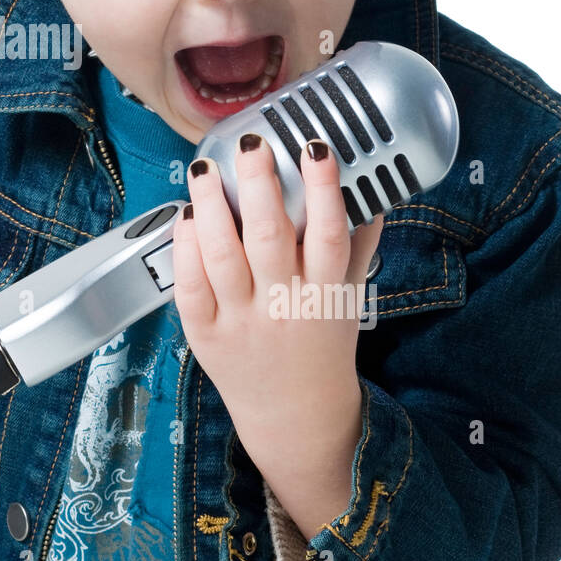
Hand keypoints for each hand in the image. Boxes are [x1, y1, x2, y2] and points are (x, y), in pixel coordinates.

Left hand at [172, 135, 381, 470]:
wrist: (297, 415)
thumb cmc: (322, 343)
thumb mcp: (349, 296)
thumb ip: (359, 244)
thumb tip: (375, 189)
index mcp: (325, 294)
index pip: (328, 234)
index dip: (323, 189)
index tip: (315, 148)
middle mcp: (283, 306)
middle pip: (268, 239)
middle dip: (258, 186)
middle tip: (251, 145)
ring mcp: (240, 321)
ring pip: (221, 257)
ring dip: (211, 208)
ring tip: (205, 168)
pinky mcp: (205, 335)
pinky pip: (190, 285)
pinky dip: (186, 248)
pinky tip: (187, 215)